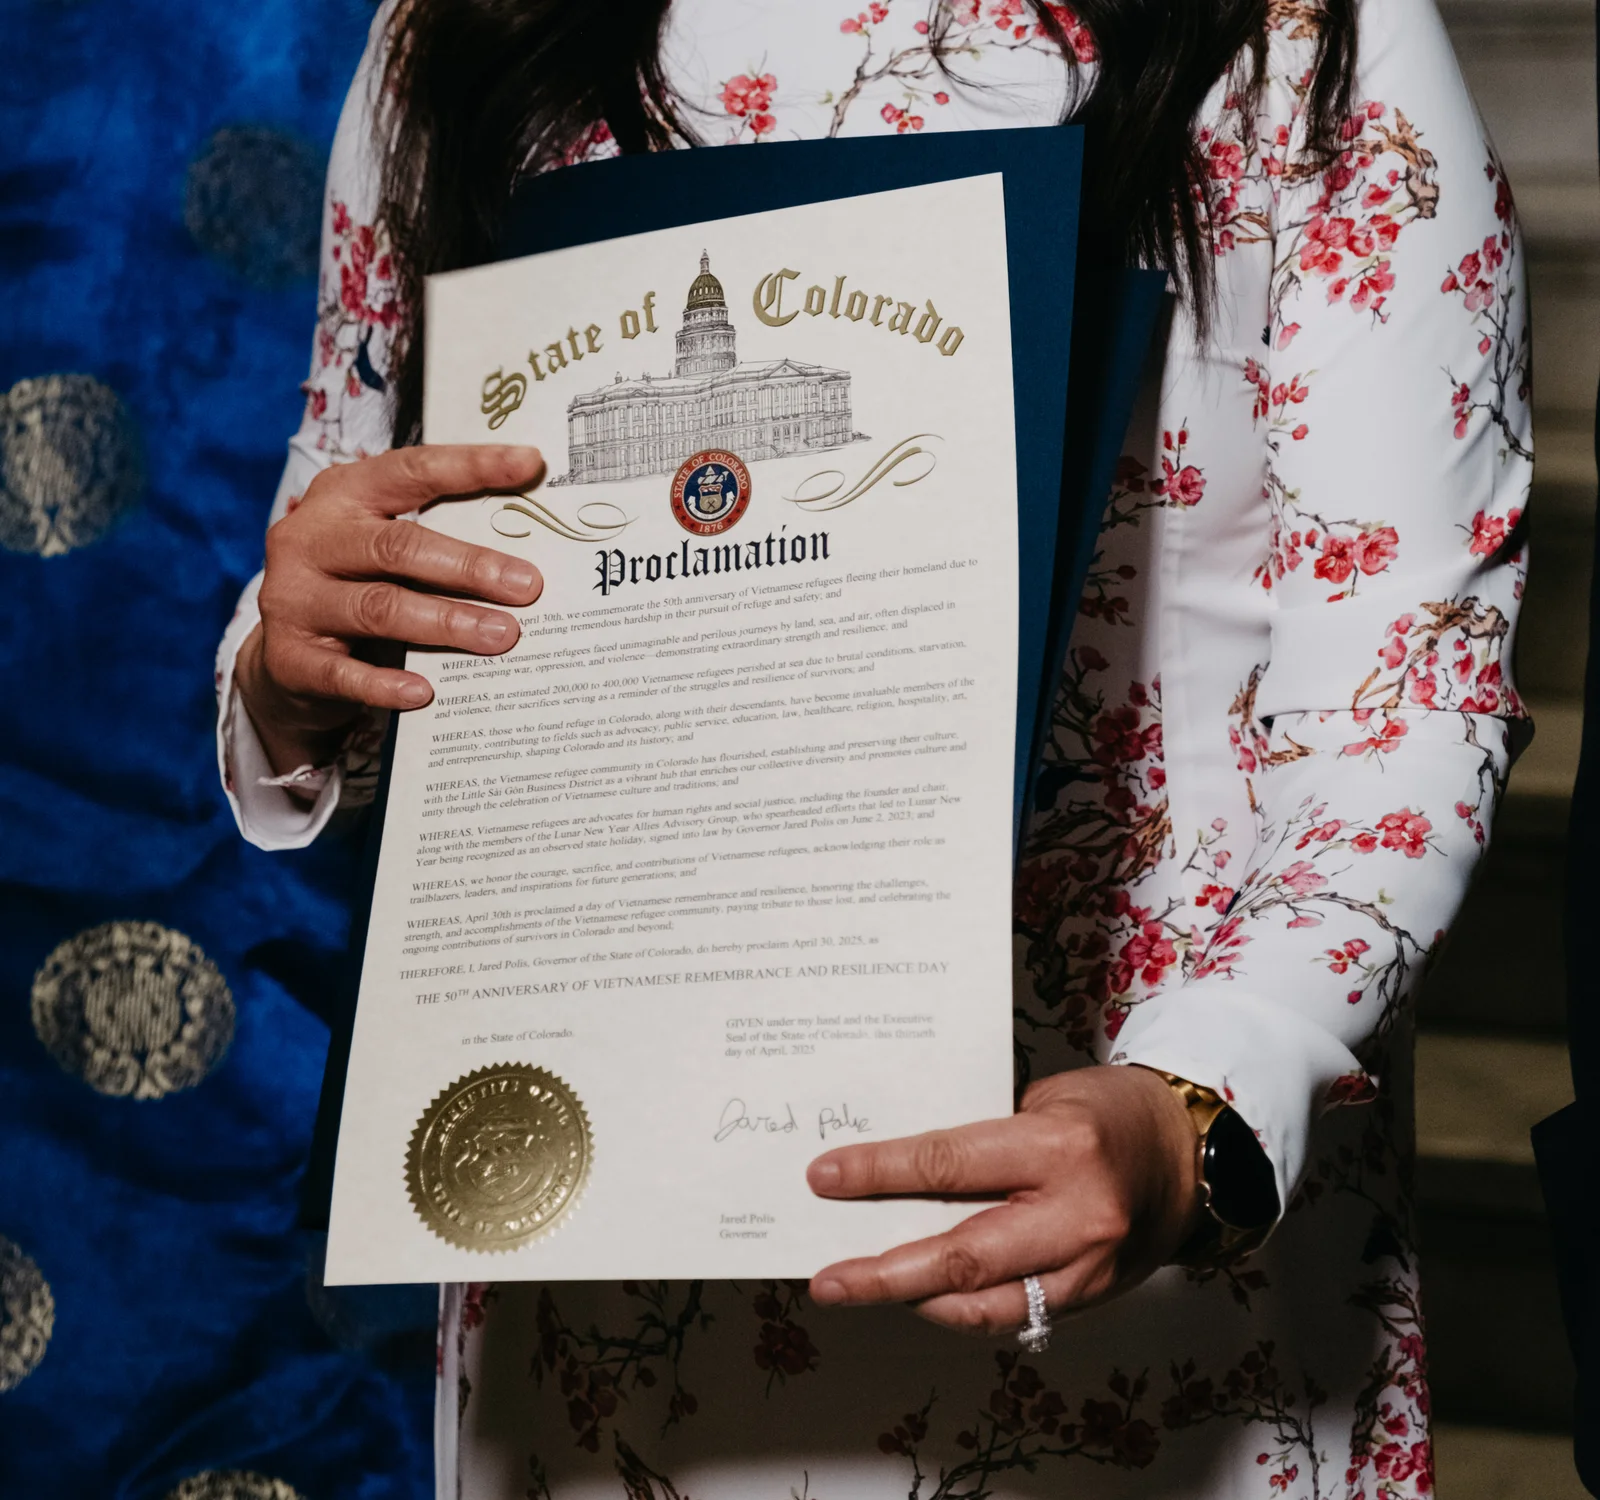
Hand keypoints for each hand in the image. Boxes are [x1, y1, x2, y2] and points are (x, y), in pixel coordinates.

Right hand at [235, 445, 547, 779]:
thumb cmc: (359, 588)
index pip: (411, 471)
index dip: (471, 466)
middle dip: (469, 566)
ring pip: (380, 608)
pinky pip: (344, 674)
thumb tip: (527, 558)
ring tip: (502, 636)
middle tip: (528, 586)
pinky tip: (424, 691)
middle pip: (397, 546)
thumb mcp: (387, 552)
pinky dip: (386, 684)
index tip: (529, 464)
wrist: (286, 662)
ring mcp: (293, 598)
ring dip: (447, 623)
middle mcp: (310, 539)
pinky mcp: (290, 658)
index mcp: (342, 496)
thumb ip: (436, 540)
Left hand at [805, 1065, 1201, 1333]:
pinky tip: (923, 1294)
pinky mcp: (1091, 1296)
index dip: (880, 1172)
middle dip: (884, 1272)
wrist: (1192, 1155)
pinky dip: (962, 1308)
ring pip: (984, 1304)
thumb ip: (982, 1135)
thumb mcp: (1045, 1098)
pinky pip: (1013, 1315)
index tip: (825, 1177)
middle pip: (961, 1256)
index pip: (950, 1164)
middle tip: (830, 1278)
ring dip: (915, 1300)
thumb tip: (902, 1167)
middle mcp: (1076, 1216)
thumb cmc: (1113, 1111)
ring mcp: (1087, 1267)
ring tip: (862, 1287)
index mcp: (1060, 1149)